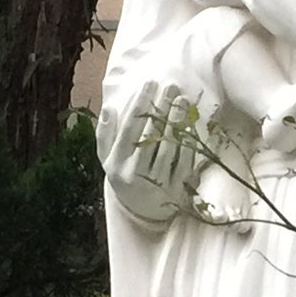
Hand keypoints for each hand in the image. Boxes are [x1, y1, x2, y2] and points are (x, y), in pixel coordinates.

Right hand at [105, 80, 201, 222]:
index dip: (140, 104)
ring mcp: (157, 183)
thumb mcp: (106, 158)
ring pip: (169, 145)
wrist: (141, 212)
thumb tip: (108, 107)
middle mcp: (135, 173)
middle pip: (151, 134)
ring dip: (177, 120)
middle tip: (171, 87)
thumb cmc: (123, 175)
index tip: (149, 84)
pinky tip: (191, 123)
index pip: (129, 128)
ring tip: (183, 100)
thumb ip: (105, 133)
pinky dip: (188, 140)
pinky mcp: (176, 189)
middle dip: (162, 107)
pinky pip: (184, 160)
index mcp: (116, 163)